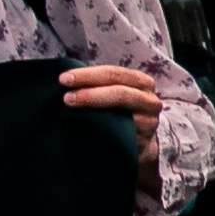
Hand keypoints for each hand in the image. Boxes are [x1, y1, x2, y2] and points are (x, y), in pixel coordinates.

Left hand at [60, 58, 162, 182]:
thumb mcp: (114, 92)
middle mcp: (149, 100)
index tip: (64, 79)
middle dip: (90, 93)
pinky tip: (85, 129)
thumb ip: (98, 84)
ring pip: (123, 114)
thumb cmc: (120, 111)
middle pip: (120, 92)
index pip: (114, 74)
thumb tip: (66, 79)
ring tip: (72, 107)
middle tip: (66, 97)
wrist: (138, 141)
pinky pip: (123, 135)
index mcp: (140, 82)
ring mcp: (150, 122)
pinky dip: (104, 130)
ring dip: (96, 109)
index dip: (88, 75)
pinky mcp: (145, 141)